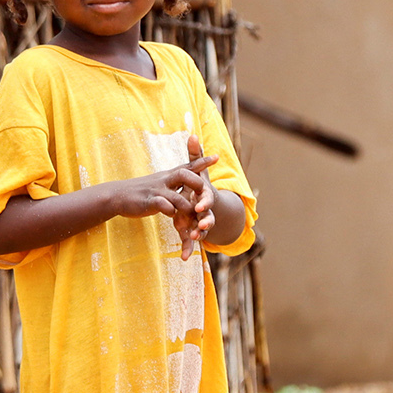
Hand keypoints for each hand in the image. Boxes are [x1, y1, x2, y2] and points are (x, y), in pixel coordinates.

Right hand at [109, 148, 217, 249]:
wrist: (116, 195)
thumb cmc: (140, 190)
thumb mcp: (158, 181)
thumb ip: (173, 180)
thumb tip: (186, 175)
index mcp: (168, 175)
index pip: (188, 165)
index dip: (202, 161)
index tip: (217, 157)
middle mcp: (164, 180)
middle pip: (185, 174)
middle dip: (197, 183)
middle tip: (204, 191)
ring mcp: (157, 191)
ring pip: (178, 196)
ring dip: (187, 206)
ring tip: (193, 213)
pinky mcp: (149, 202)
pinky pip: (164, 206)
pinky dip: (170, 211)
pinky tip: (172, 216)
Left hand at [178, 135, 217, 259]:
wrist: (204, 204)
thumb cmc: (198, 186)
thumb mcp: (196, 171)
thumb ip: (194, 156)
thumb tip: (191, 134)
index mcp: (205, 195)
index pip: (207, 198)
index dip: (204, 202)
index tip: (198, 206)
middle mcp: (206, 210)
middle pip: (207, 217)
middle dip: (205, 222)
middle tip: (200, 227)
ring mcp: (200, 223)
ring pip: (201, 231)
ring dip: (198, 237)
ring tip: (191, 241)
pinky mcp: (194, 232)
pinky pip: (192, 242)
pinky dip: (189, 249)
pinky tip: (184, 258)